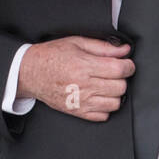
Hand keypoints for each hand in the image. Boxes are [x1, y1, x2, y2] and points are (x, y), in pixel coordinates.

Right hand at [17, 36, 134, 121]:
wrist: (30, 72)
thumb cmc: (51, 56)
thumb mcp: (76, 43)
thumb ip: (102, 47)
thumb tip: (124, 50)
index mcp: (84, 66)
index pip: (120, 69)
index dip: (128, 65)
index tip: (126, 63)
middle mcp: (84, 85)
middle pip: (120, 87)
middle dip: (121, 78)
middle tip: (113, 73)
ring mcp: (81, 101)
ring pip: (115, 103)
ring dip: (115, 94)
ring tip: (106, 85)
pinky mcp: (77, 112)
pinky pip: (102, 116)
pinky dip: (105, 107)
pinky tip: (99, 96)